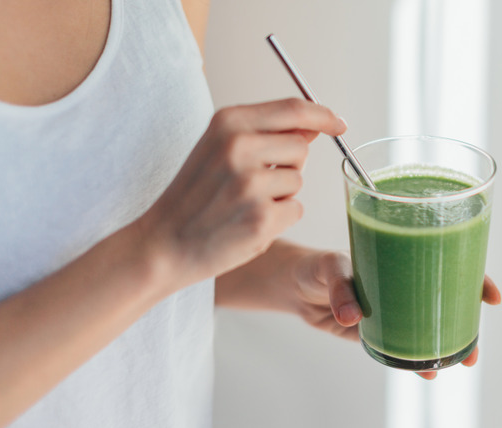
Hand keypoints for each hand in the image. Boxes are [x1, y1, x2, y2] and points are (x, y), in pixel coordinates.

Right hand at [137, 99, 345, 291]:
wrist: (162, 243)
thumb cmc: (194, 196)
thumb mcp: (219, 149)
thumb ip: (264, 133)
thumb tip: (313, 125)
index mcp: (228, 122)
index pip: (293, 109)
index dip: (323, 115)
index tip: (339, 123)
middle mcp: (239, 147)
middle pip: (302, 147)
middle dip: (290, 165)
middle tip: (254, 182)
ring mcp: (251, 184)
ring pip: (299, 182)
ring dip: (281, 195)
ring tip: (244, 204)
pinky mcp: (262, 218)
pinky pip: (296, 210)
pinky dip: (279, 220)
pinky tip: (247, 224)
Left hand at [292, 251, 501, 379]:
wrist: (294, 286)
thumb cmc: (317, 265)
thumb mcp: (329, 267)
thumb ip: (340, 288)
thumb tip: (352, 316)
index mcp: (403, 258)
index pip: (449, 263)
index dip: (475, 277)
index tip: (492, 296)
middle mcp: (404, 283)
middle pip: (448, 301)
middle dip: (468, 324)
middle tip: (475, 349)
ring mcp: (393, 309)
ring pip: (429, 327)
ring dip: (447, 346)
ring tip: (459, 364)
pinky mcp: (377, 331)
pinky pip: (402, 346)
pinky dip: (414, 360)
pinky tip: (424, 371)